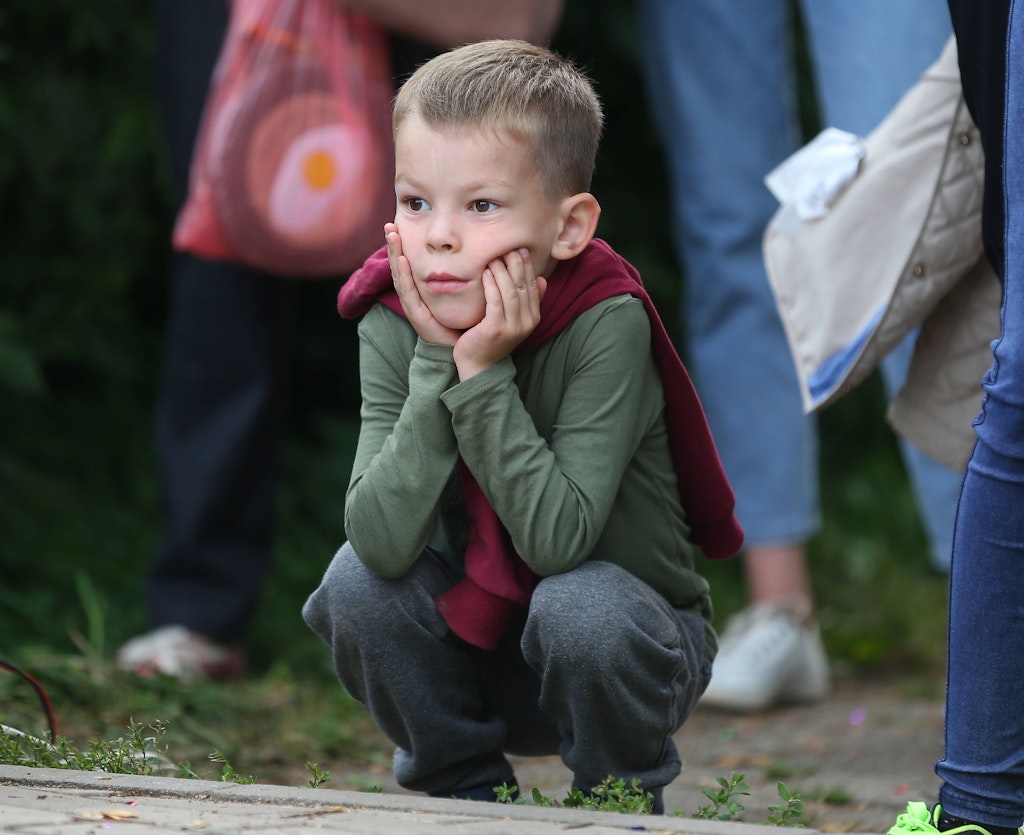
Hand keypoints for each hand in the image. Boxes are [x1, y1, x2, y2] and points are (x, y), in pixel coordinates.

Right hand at [385, 223, 461, 345]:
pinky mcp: (416, 314)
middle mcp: (413, 295)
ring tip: (392, 235)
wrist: (456, 350)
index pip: (408, 264)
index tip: (399, 226)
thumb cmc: (458, 322)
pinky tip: (402, 260)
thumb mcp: (456, 295)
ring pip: (399, 275)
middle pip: (399, 266)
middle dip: (393, 245)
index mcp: (420, 290)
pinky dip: (404, 274)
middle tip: (390, 225)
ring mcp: (412, 304)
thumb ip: (458, 277)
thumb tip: (471, 255)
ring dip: (394, 254)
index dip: (402, 246)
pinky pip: (408, 291)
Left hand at [454, 248, 547, 379]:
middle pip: (523, 286)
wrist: (479, 367)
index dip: (527, 267)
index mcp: (533, 318)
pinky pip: (495, 302)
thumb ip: (527, 301)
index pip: (532, 286)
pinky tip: (485, 273)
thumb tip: (541, 279)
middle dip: (516, 264)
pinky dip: (491, 285)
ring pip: (510, 292)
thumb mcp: (514, 319)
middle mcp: (526, 322)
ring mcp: (512, 327)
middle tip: (508, 247)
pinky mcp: (495, 329)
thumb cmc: (492, 339)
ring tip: (494, 257)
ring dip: (502, 272)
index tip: (519, 249)